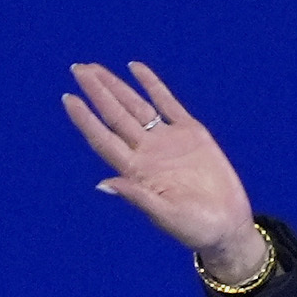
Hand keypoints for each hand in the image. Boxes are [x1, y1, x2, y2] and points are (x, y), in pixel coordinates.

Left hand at [63, 61, 267, 284]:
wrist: (227, 225)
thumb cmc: (195, 228)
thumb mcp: (165, 215)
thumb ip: (137, 197)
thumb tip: (102, 184)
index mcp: (136, 172)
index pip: (104, 139)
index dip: (85, 120)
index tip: (69, 99)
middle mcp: (147, 153)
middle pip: (115, 116)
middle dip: (97, 93)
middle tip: (78, 69)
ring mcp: (167, 140)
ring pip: (136, 106)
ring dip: (116, 87)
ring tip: (95, 68)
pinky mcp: (191, 132)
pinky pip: (167, 103)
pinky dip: (152, 84)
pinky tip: (135, 68)